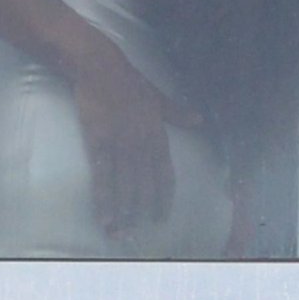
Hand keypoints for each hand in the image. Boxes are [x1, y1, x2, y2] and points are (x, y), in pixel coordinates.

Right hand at [67, 35, 202, 238]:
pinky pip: (102, 175)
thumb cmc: (130, 81)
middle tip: (137, 232)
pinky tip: (104, 213)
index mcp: (157, 134)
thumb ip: (177, 112)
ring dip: (122, 210)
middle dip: (141, 210)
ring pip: (123, 184)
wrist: (101, 67)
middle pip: (143, 185)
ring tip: (119, 232)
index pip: (164, 174)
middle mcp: (141, 142)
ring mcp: (120, 142)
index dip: (163, 197)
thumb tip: (199, 120)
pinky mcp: (98, 140)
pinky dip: (104, 197)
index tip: (161, 216)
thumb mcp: (158, 96)